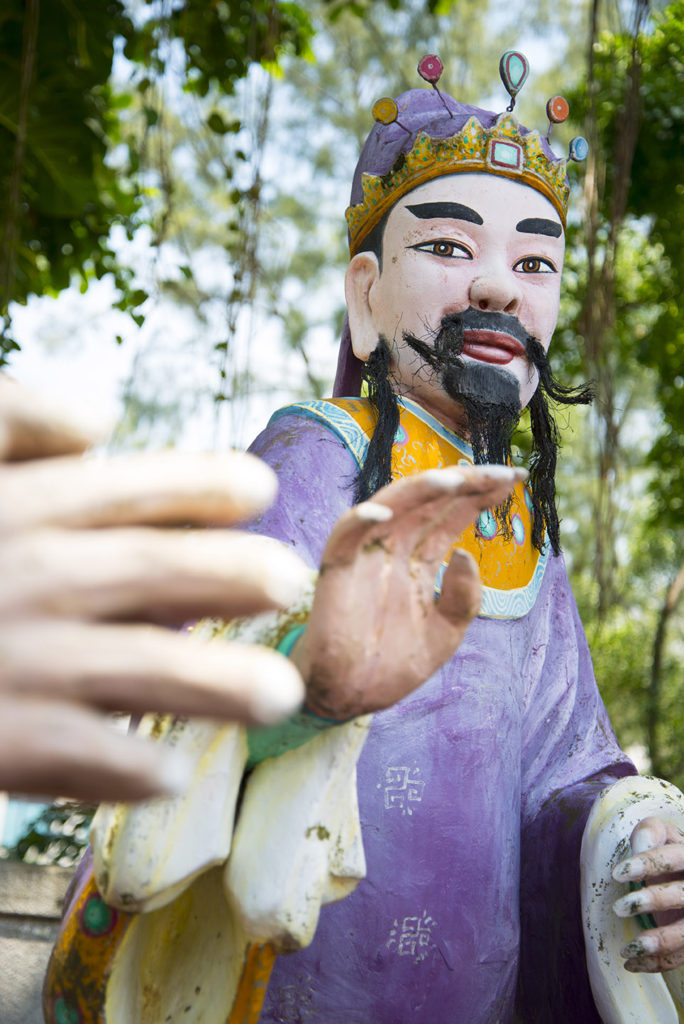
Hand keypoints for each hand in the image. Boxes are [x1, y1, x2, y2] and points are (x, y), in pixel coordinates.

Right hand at [0, 377, 306, 801]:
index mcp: (14, 508)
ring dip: (217, 684)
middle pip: (155, 571)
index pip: (125, 487)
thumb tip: (100, 422)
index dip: (198, 485)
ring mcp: (15, 664)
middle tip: (291, 581)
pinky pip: (81, 758)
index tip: (256, 488)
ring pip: (141, 671)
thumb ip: (10, 421)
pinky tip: (170, 773)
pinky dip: (130, 767)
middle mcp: (27, 578)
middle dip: (232, 575)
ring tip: (280, 694)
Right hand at [293, 464, 525, 718]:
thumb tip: (465, 554)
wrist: (351, 699)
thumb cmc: (393, 664)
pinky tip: (384, 514)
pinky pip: (345, 537)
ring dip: (420, 490)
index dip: (481, 495)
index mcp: (421, 561)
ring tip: (455, 481)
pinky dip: (359, 521)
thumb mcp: (445, 635)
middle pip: (431, 502)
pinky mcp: (337, 571)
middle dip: (466, 483)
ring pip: (392, 507)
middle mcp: (395, 549)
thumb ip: (463, 599)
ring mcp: (366, 556)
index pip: (453, 516)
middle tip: (501, 472)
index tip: (515, 478)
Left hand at [613, 815, 683, 971]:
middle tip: (618, 907)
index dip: (648, 864)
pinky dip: (655, 964)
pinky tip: (630, 962)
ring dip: (659, 943)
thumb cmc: (668, 852)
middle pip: (682, 896)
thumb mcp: (662, 835)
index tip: (617, 873)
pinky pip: (679, 958)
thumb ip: (650, 832)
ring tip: (628, 948)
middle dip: (653, 901)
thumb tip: (640, 844)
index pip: (675, 858)